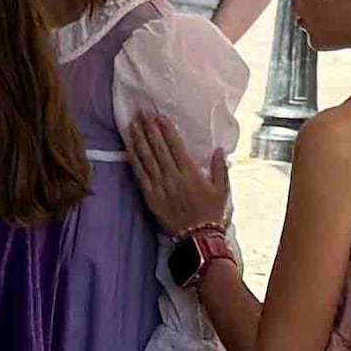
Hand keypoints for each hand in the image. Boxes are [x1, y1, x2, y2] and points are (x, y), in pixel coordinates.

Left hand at [124, 112, 228, 242]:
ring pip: (147, 159)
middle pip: (158, 148)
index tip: (159, 116)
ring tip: (132, 124)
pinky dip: (134, 161)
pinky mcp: (151, 197)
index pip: (175, 146)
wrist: (198, 237)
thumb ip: (220, 168)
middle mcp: (173, 177)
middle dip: (149, 128)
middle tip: (141, 113)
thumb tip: (219, 149)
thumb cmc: (211, 212)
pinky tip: (129, 148)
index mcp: (191, 173)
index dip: (166, 130)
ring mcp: (160, 187)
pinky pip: (140, 175)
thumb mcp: (221, 189)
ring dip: (139, 140)